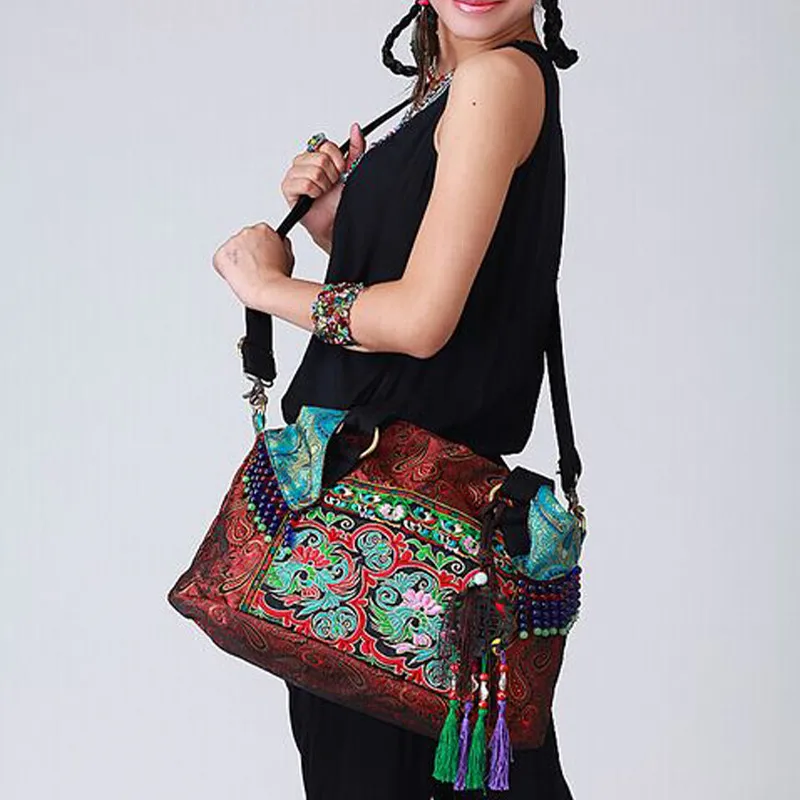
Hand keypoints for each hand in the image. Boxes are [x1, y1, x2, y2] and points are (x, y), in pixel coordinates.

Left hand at [212, 222, 293, 309]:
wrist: (265, 288)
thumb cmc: (277, 276)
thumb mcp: (288, 256)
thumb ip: (281, 245)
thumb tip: (279, 244)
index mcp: (263, 230)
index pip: (258, 235)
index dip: (260, 248)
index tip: (262, 258)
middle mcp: (246, 232)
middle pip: (244, 242)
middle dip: (247, 253)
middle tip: (254, 268)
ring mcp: (231, 243)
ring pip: (231, 252)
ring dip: (237, 261)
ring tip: (248, 275)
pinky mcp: (220, 255)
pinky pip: (220, 261)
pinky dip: (225, 270)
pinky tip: (238, 277)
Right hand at [280, 123, 365, 251]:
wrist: (335, 220)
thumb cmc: (340, 198)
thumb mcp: (352, 170)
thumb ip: (355, 149)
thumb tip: (355, 127)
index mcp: (316, 154)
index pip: (326, 145)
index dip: (337, 161)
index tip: (340, 173)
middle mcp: (303, 161)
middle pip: (320, 158)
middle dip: (331, 176)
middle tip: (330, 186)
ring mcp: (293, 174)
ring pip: (313, 171)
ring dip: (323, 186)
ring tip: (322, 193)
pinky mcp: (288, 188)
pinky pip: (304, 184)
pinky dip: (314, 193)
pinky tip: (313, 198)